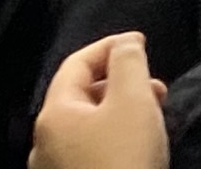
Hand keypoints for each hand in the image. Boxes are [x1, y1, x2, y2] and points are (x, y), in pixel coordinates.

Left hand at [33, 34, 166, 168]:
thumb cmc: (125, 160)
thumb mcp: (133, 100)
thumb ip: (128, 62)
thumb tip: (125, 43)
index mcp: (53, 115)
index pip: (76, 63)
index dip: (109, 46)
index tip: (142, 43)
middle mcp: (44, 143)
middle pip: (81, 96)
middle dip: (119, 83)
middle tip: (155, 86)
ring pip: (88, 127)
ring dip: (120, 112)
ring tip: (152, 116)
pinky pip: (90, 153)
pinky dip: (114, 139)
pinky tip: (138, 147)